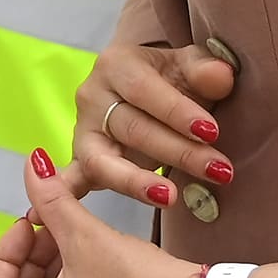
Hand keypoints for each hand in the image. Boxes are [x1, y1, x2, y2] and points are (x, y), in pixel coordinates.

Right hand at [67, 36, 237, 207]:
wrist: (150, 87)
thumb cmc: (173, 78)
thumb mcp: (191, 65)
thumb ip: (206, 70)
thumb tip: (220, 77)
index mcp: (116, 64)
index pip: (144, 89)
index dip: (177, 111)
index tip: (211, 132)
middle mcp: (91, 95)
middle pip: (132, 128)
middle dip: (179, 151)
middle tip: (219, 170)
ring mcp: (83, 131)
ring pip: (104, 161)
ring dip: (138, 182)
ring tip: (171, 197)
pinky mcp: (82, 161)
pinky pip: (73, 180)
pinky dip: (64, 195)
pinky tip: (57, 213)